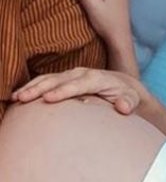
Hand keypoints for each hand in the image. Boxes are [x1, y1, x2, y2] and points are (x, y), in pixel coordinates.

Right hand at [12, 68, 148, 114]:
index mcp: (96, 78)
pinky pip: (46, 81)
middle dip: (40, 88)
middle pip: (58, 80)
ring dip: (31, 87)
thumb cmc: (128, 95)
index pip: (78, 85)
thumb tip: (123, 107)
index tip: (49, 99)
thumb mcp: (132, 100)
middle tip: (23, 99)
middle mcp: (81, 74)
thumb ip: (129, 103)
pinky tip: (20, 96)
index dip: (63, 91)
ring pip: (48, 79)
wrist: (125, 86)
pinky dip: (33, 87)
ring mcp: (71, 75)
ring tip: (16, 98)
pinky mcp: (65, 79)